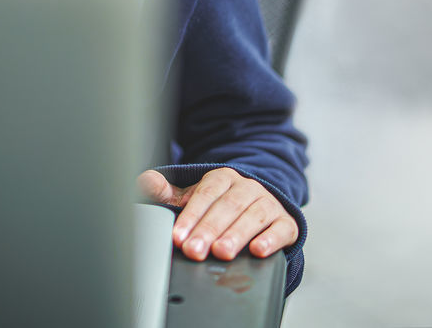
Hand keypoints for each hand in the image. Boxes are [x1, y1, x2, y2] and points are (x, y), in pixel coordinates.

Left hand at [137, 167, 297, 260]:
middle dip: (208, 230)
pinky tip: (258, 250)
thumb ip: (169, 193)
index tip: (177, 236)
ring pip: (252, 217)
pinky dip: (270, 239)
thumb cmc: (220, 205)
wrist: (258, 206)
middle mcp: (247, 187)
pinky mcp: (286, 222)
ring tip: (222, 252)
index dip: (190, 217)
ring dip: (236, 235)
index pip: (204, 196)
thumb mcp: (194, 197)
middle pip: (227, 208)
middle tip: (194, 250)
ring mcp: (268, 204)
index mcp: (222, 178)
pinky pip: (281, 229)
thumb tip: (145, 181)